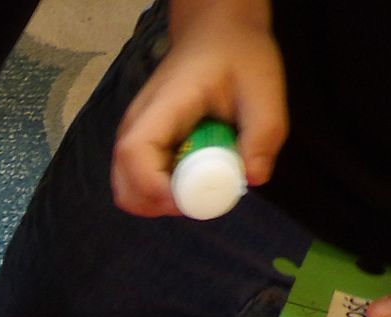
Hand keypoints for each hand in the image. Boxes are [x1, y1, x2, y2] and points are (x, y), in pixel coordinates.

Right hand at [111, 2, 285, 216]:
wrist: (216, 36)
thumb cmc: (238, 56)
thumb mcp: (265, 89)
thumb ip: (264, 134)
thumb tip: (253, 178)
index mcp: (162, 106)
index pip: (135, 155)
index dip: (156, 188)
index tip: (193, 200)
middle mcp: (136, 126)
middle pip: (125, 188)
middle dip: (161, 205)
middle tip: (203, 197)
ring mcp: (134, 138)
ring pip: (128, 193)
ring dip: (162, 203)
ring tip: (201, 185)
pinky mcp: (140, 147)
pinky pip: (139, 185)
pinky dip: (163, 194)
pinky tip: (193, 177)